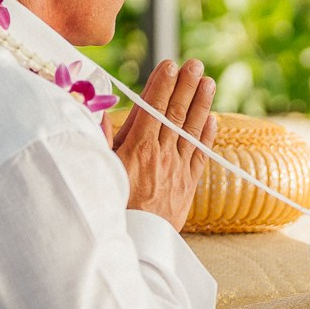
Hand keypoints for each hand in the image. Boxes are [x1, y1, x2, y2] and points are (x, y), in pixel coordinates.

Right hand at [111, 59, 217, 229]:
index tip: (171, 65)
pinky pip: (200, 155)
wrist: (133, 244)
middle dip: (186, 86)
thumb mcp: (97, 170)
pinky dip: (207, 136)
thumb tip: (98, 110)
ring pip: (191, 130)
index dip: (163, 85)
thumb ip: (99, 139)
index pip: (153, 108)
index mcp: (137, 149)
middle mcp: (161, 155)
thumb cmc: (108, 206)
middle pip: (176, 114)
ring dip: (201, 104)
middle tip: (196, 64)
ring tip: (209, 82)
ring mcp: (177, 169)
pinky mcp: (186, 185)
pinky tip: (213, 120)